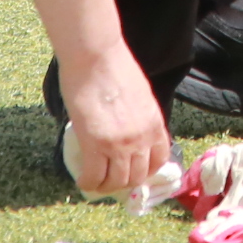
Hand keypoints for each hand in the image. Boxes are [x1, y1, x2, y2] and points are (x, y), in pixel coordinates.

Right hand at [54, 41, 170, 195]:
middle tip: (111, 180)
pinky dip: (88, 183)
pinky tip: (82, 180)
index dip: (146, 171)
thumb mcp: (139, 94)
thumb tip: (127, 129)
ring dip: (106, 186)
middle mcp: (142, 138)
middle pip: (138, 176)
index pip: (159, 159)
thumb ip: (138, 116)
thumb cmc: (113, 66)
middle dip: (124, 183)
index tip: (134, 171)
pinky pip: (94, 177)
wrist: (96, 56)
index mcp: (155, 123)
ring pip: (117, 182)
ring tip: (95, 182)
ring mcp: (120, 144)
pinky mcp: (95, 145)